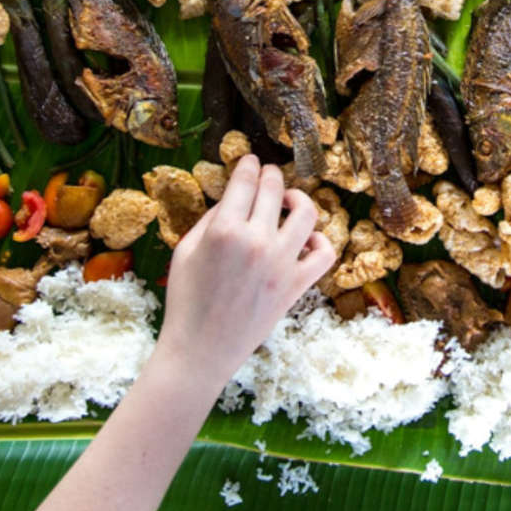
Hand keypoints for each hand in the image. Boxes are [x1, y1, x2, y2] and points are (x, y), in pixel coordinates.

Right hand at [155, 155, 335, 384]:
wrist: (200, 349)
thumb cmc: (186, 301)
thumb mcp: (185, 251)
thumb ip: (210, 219)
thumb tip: (233, 198)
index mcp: (224, 230)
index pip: (245, 182)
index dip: (250, 166)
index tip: (252, 161)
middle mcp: (256, 241)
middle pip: (274, 191)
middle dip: (272, 175)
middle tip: (270, 173)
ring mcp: (281, 263)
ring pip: (307, 214)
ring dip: (299, 200)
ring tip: (290, 202)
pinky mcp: (296, 286)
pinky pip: (324, 255)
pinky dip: (320, 242)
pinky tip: (307, 240)